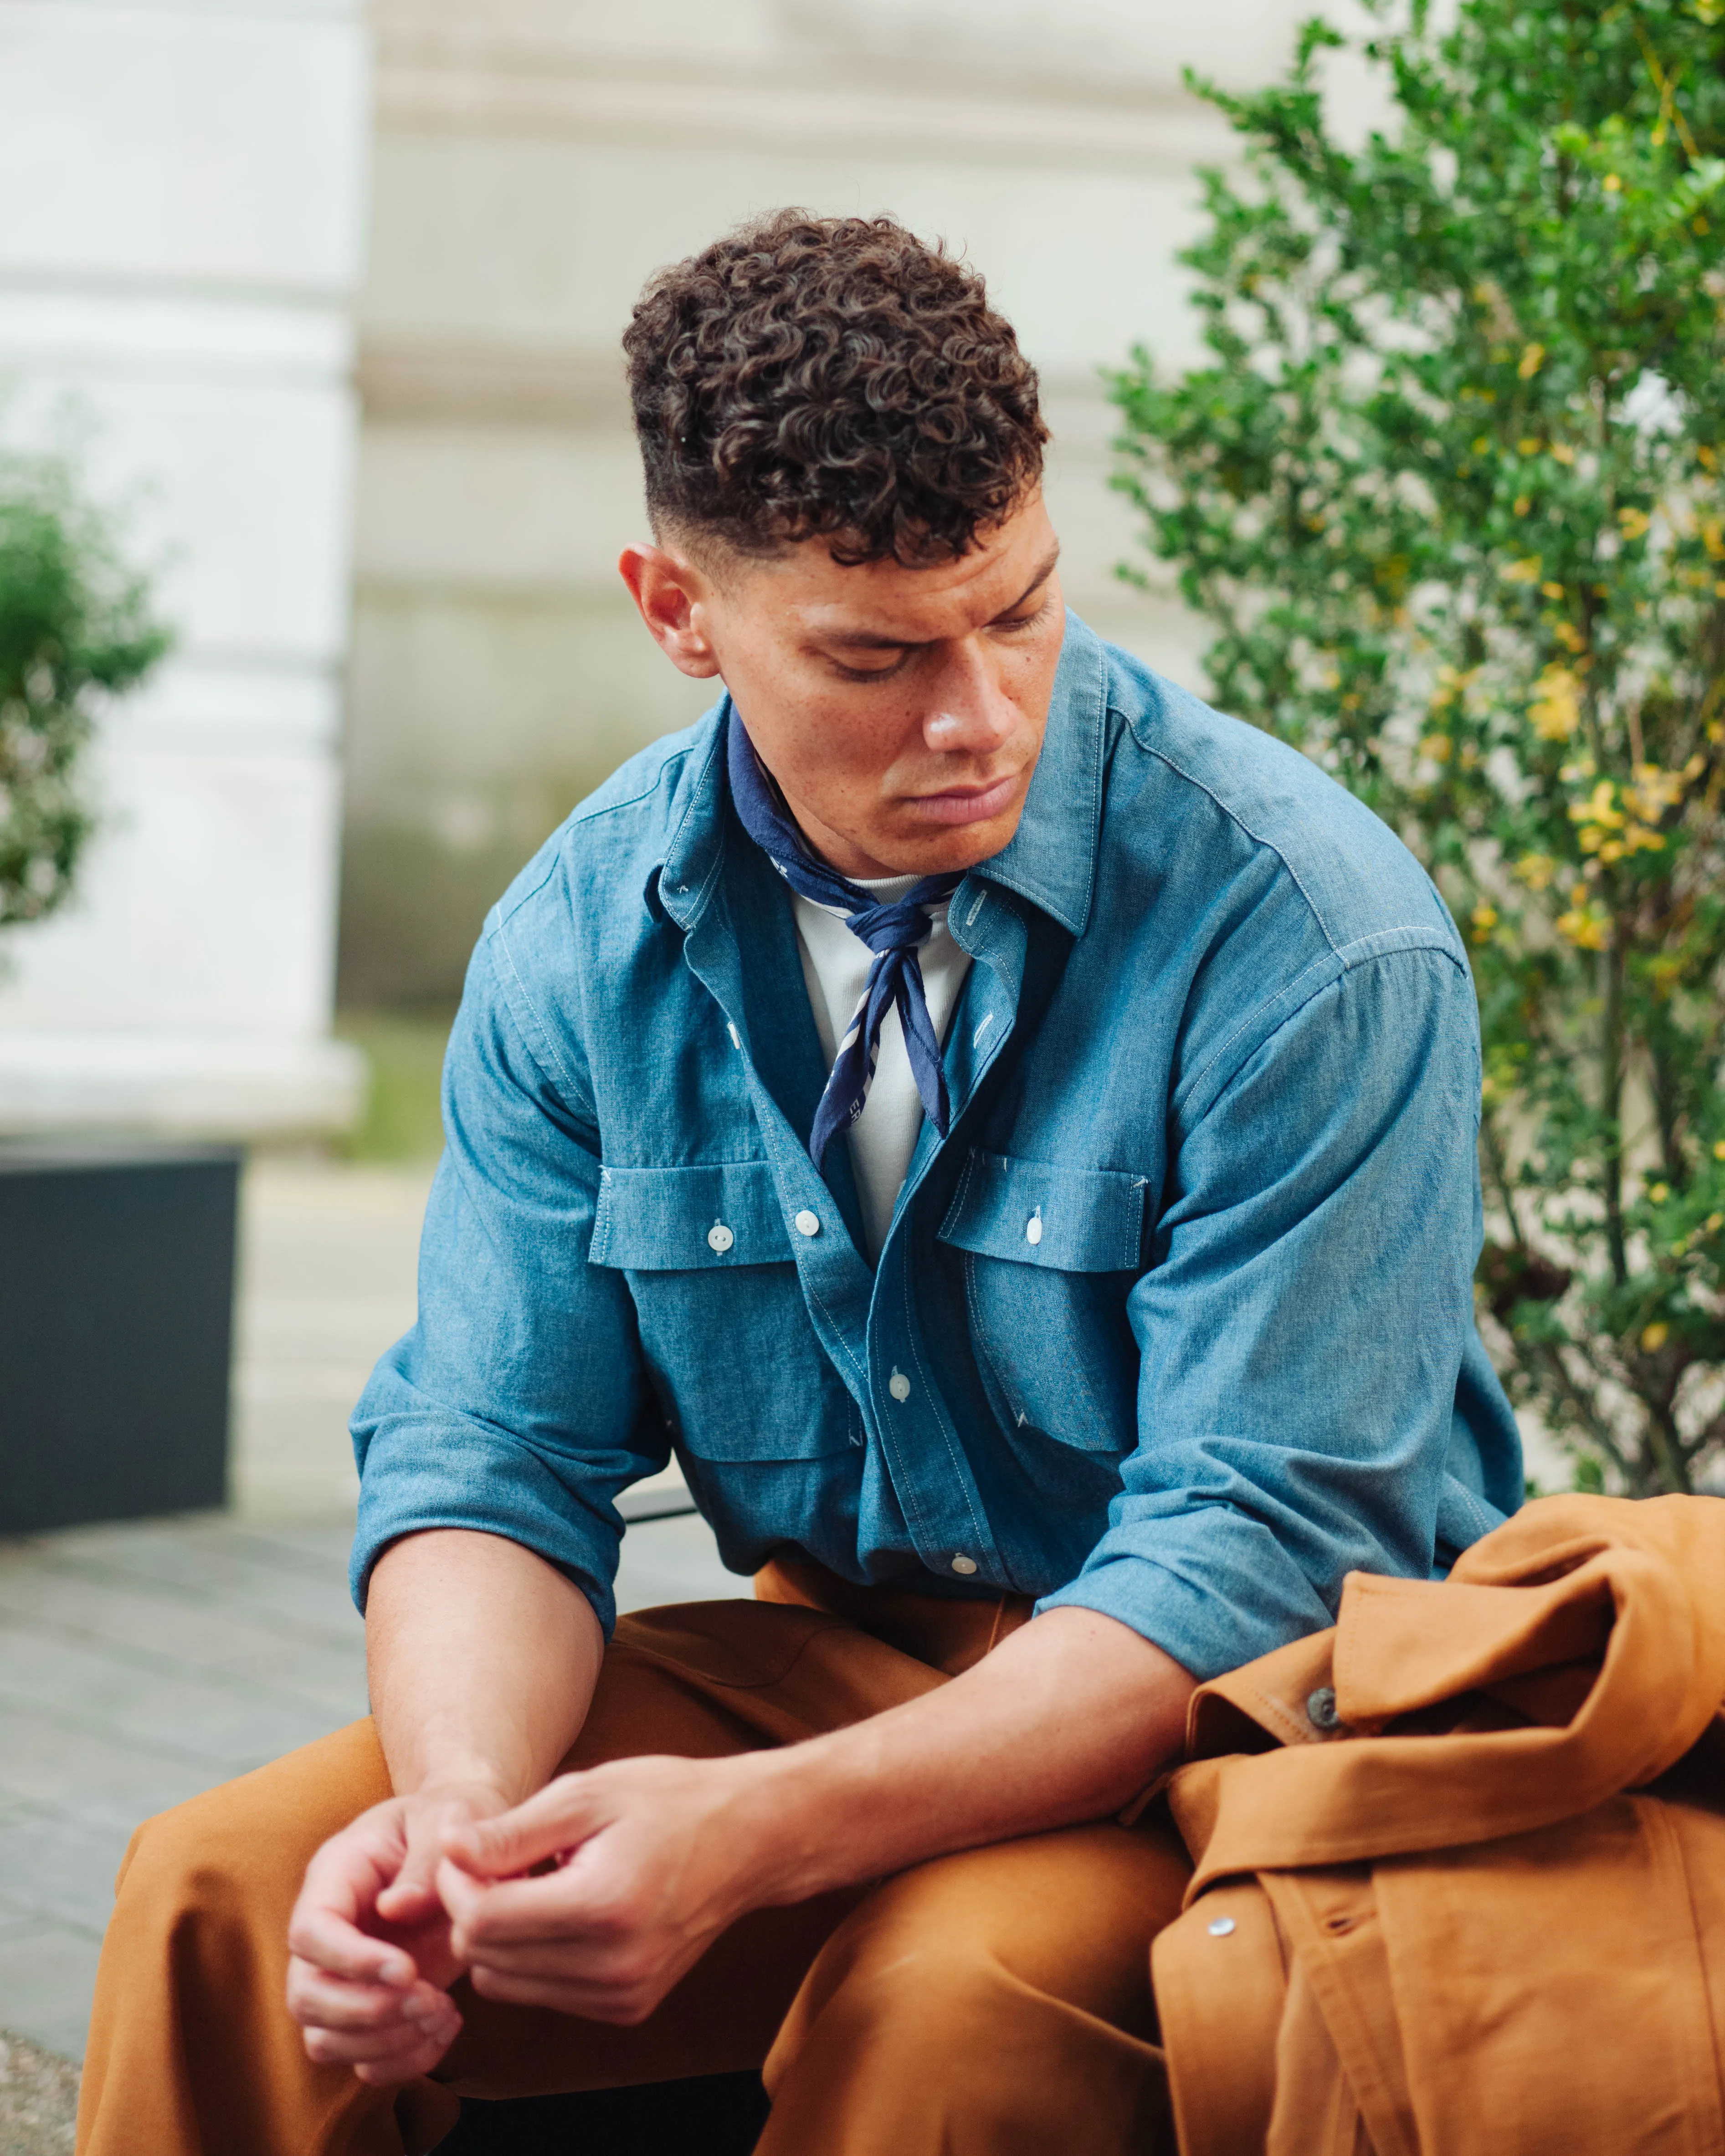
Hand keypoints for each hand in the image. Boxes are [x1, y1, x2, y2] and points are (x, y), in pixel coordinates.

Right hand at [286, 1781, 509, 2083]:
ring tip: (443, 2013)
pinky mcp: (372, 2006)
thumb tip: (397, 1909)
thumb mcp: (449, 1817)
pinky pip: (361, 2059)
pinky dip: (401, 2060)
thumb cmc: (455, 1820)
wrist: (471, 1843)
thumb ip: (427, 1858)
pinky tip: (444, 2029)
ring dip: (384, 2042)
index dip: (351, 1961)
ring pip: (324, 2038)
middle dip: (367, 2011)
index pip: (311, 1931)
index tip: (409, 1970)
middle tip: (429, 1999)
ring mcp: (344, 1976)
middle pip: (305, 1995)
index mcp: (336, 1875)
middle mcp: (329, 1932)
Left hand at [436, 1753, 772, 2024]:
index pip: (482, 1922)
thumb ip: (512, 1831)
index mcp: (603, 1907)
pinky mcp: (628, 2007)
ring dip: (501, 1937)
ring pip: (507, 1985)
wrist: (749, 1838)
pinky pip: (544, 1993)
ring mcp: (623, 1995)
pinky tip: (563, 1909)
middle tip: (501, 1859)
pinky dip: (534, 1956)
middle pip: (486, 1961)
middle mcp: (614, 1967)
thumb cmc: (668, 1802)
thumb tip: (446, 1851)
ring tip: (537, 1882)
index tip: (468, 1848)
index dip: (455, 1884)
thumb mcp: (587, 1794)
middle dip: (475, 1908)